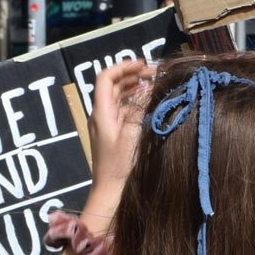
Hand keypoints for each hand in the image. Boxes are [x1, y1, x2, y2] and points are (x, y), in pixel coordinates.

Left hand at [91, 59, 153, 188]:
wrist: (110, 190)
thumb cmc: (119, 165)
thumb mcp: (133, 134)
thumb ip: (139, 108)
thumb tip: (147, 87)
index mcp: (101, 113)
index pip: (105, 79)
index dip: (122, 67)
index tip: (142, 64)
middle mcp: (100, 115)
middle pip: (112, 85)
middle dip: (132, 75)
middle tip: (153, 73)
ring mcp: (105, 123)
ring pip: (118, 96)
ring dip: (134, 86)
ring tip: (153, 83)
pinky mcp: (112, 132)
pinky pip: (121, 109)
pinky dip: (134, 101)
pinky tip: (148, 102)